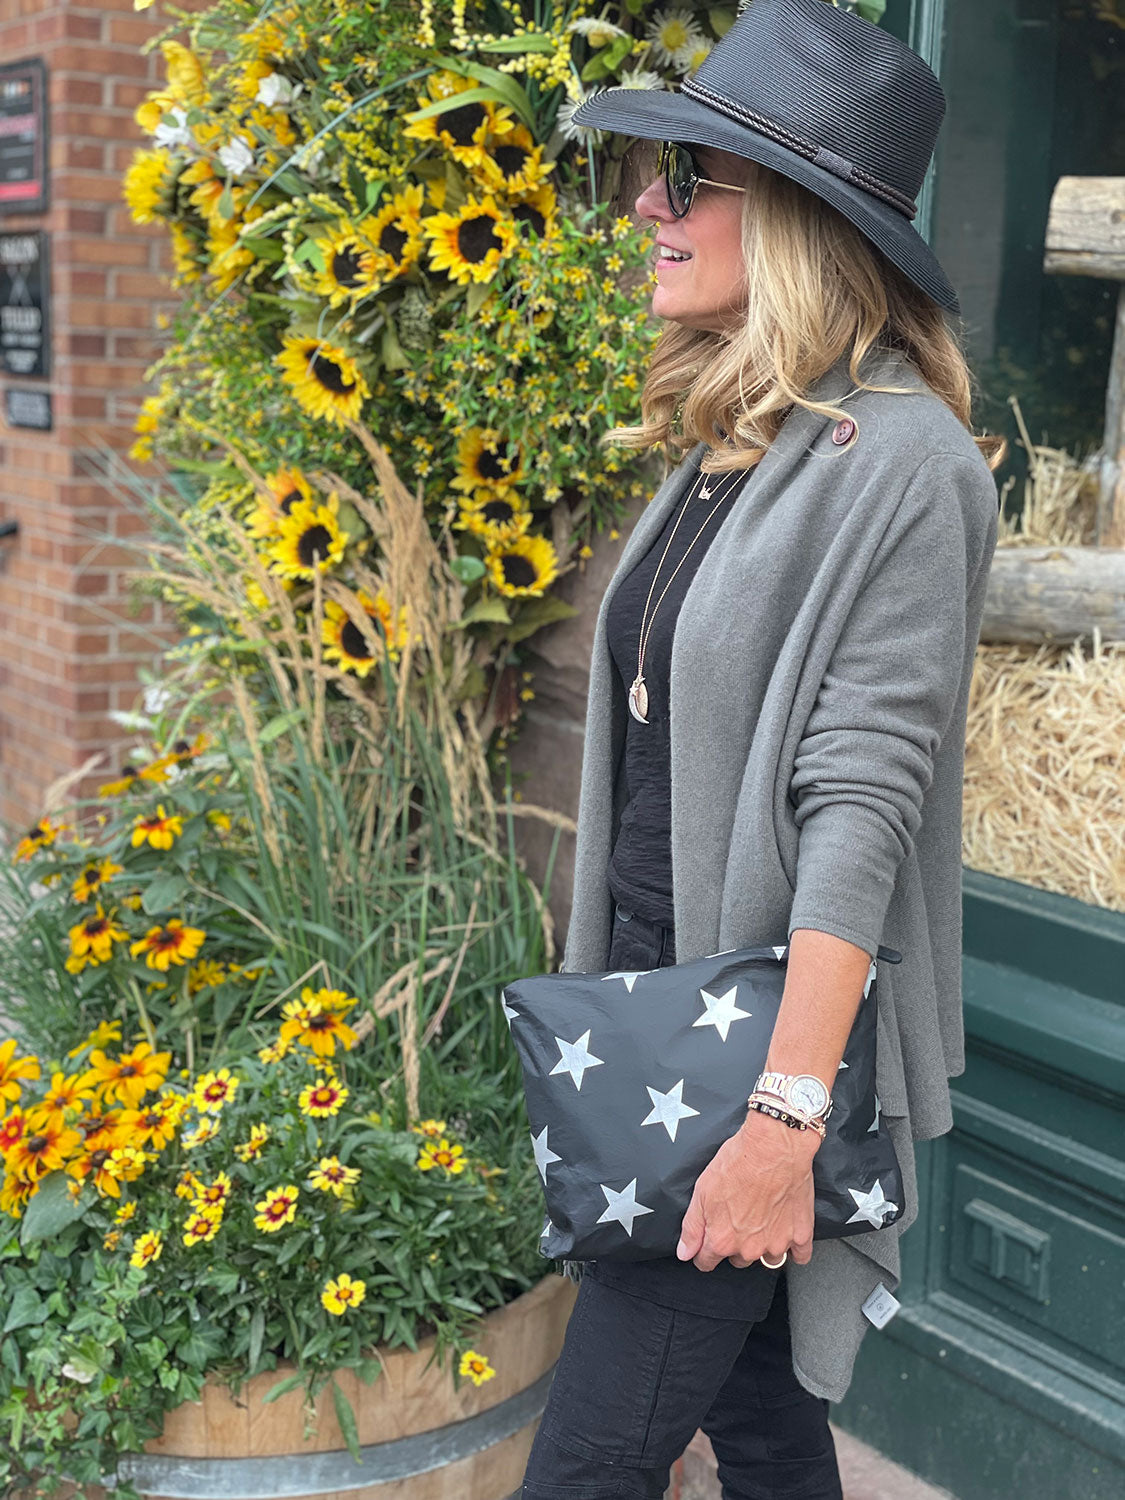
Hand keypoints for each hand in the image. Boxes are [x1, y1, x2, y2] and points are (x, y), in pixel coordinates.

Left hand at [675, 1111, 817, 1272]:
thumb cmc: (739, 1163)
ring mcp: (777, 1244)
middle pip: (737, 1260)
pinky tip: (787, 1230)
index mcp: (722, 1240)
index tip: (708, 1241)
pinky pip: (800, 1256)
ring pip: (767, 1259)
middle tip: (738, 1216)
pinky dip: (794, 1248)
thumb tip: (685, 1253)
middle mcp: (749, 1249)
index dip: (703, 1252)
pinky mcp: (801, 1235)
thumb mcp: (702, 1191)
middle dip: (735, 1244)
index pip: (706, 1262)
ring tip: (763, 1217)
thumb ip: (692, 1227)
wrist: (774, 1147)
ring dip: (763, 1245)